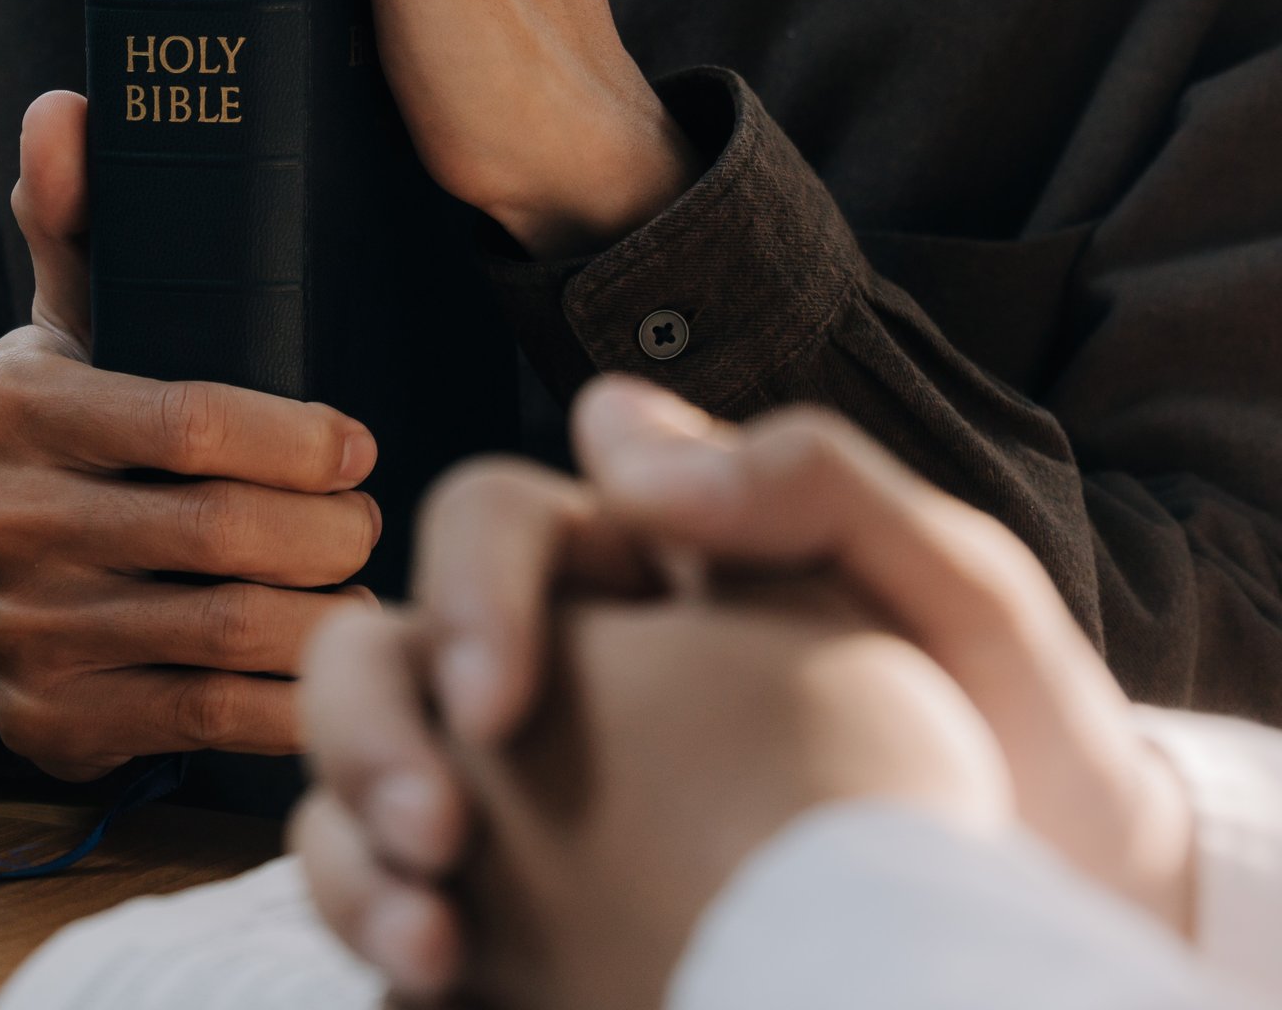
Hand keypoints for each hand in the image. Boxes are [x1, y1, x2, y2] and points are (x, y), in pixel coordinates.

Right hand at [0, 91, 381, 779]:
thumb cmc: (78, 427)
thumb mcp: (73, 324)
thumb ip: (80, 220)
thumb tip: (68, 104)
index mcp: (4, 405)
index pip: (186, 419)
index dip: (296, 437)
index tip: (356, 442)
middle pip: (218, 533)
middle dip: (326, 529)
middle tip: (369, 520)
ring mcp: (14, 632)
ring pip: (222, 633)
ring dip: (322, 613)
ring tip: (362, 586)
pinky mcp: (43, 724)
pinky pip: (205, 719)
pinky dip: (290, 697)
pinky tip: (329, 665)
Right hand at [292, 380, 1196, 997]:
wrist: (1043, 944)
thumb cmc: (1016, 745)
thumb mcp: (949, 594)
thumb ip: (809, 484)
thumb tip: (613, 435)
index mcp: (631, 573)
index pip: (487, 526)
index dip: (466, 594)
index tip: (500, 702)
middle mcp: (549, 683)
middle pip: (367, 658)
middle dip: (366, 735)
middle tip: (435, 835)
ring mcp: (515, 811)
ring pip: (345, 795)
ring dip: (349, 860)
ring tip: (429, 947)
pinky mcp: (510, 930)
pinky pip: (393, 919)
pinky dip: (390, 957)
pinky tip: (443, 995)